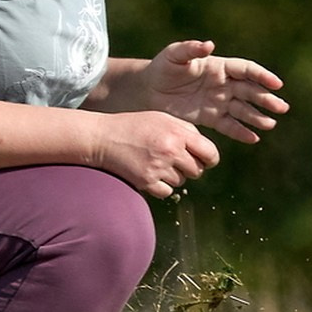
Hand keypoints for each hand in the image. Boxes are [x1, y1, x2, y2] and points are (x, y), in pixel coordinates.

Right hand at [94, 111, 218, 197]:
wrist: (102, 138)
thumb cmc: (134, 127)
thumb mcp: (163, 119)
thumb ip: (187, 131)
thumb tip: (206, 150)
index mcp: (178, 133)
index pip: (210, 153)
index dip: (210, 159)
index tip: (205, 161)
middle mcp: (171, 151)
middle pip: (197, 171)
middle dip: (189, 168)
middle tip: (173, 160)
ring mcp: (159, 167)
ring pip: (181, 182)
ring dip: (172, 176)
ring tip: (155, 162)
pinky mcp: (146, 182)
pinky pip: (167, 192)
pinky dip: (161, 187)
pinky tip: (149, 173)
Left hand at [139, 39, 287, 142]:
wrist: (150, 90)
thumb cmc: (163, 67)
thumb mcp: (174, 55)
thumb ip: (190, 49)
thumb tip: (209, 45)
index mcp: (221, 67)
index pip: (247, 70)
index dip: (262, 76)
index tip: (276, 84)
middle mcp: (225, 84)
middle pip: (251, 92)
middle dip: (266, 99)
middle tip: (282, 107)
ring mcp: (220, 102)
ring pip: (244, 110)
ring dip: (258, 117)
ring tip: (270, 124)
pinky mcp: (212, 118)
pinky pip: (230, 126)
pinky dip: (241, 132)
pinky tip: (254, 138)